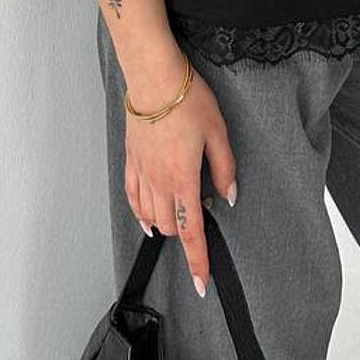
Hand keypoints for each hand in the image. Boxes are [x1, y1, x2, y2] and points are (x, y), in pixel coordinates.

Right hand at [122, 41, 237, 297]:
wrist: (154, 76)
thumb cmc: (188, 99)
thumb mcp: (218, 132)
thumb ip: (224, 168)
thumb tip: (228, 196)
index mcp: (183, 178)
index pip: (191, 231)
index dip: (197, 261)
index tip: (201, 284)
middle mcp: (159, 181)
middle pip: (171, 225)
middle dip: (187, 237)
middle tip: (203, 227)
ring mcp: (142, 171)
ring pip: (151, 215)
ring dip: (167, 225)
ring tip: (181, 221)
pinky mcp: (131, 160)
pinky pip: (133, 197)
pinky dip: (141, 214)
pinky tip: (147, 219)